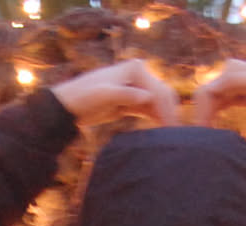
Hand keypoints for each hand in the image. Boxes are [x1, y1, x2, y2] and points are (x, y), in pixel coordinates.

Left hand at [51, 60, 178, 127]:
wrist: (68, 106)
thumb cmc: (83, 96)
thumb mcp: (104, 95)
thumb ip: (126, 95)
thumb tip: (149, 98)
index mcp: (135, 68)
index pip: (158, 90)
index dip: (167, 110)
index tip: (172, 129)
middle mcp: (139, 75)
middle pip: (163, 95)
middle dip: (170, 113)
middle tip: (178, 136)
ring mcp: (136, 88)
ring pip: (158, 104)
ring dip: (165, 118)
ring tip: (173, 138)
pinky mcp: (131, 102)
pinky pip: (149, 110)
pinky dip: (156, 119)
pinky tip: (162, 133)